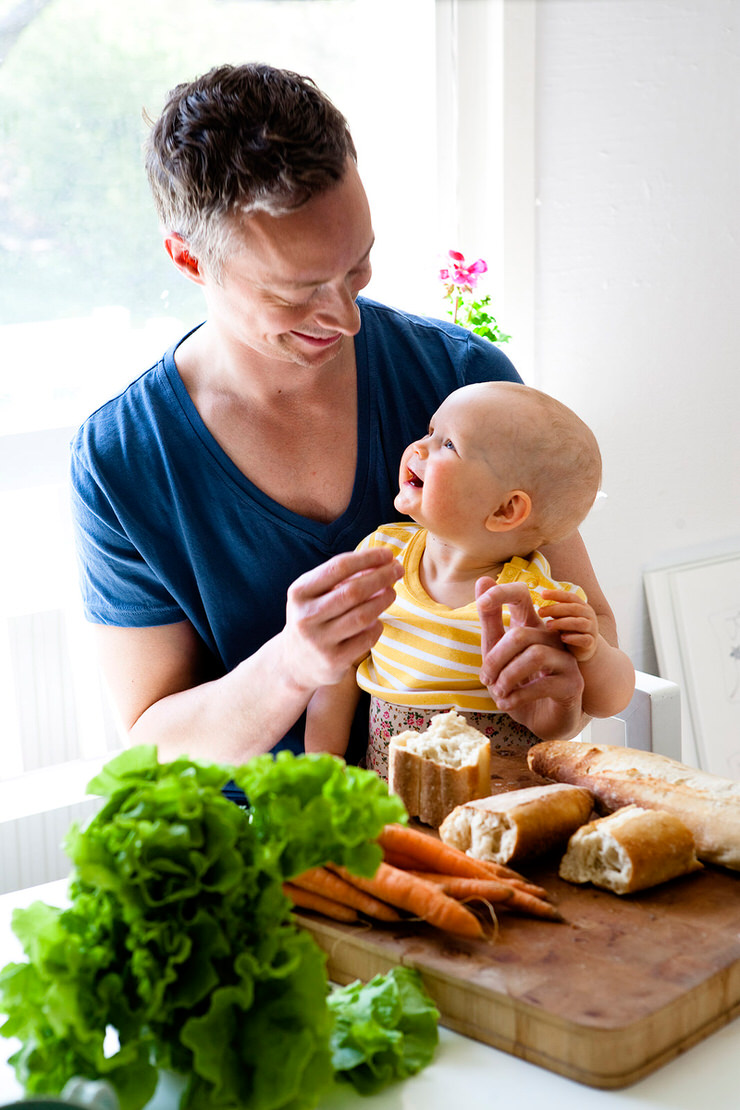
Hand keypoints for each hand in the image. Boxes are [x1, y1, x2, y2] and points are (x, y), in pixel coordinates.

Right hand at [283, 547, 401, 693]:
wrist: (296, 662)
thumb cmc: (315, 617)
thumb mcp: (318, 594)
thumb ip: (345, 577)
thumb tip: (383, 562)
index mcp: (299, 592)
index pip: (338, 567)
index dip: (367, 558)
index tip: (388, 554)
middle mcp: (306, 617)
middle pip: (353, 591)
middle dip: (381, 577)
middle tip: (398, 570)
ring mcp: (319, 641)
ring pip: (362, 616)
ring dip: (383, 600)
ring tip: (391, 592)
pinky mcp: (334, 661)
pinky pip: (366, 639)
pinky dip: (377, 626)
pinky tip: (378, 619)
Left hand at [475, 578, 584, 739]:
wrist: (542, 721)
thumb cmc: (519, 685)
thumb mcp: (497, 653)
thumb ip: (491, 620)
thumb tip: (483, 579)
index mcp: (533, 628)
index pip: (522, 596)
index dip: (503, 593)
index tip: (482, 602)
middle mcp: (552, 639)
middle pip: (520, 635)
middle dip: (495, 659)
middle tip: (485, 679)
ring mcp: (566, 660)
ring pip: (534, 656)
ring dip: (507, 678)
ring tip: (498, 693)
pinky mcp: (573, 684)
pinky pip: (542, 683)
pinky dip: (518, 695)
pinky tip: (507, 703)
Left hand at [539, 588, 599, 662]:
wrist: (583, 650)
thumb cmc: (569, 630)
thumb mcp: (561, 618)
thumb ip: (554, 611)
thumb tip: (536, 601)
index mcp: (581, 606)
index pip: (570, 597)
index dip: (557, 594)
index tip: (542, 594)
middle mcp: (588, 615)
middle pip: (573, 608)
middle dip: (556, 609)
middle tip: (540, 612)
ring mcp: (591, 629)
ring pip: (579, 623)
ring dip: (562, 623)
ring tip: (548, 625)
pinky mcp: (591, 643)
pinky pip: (584, 639)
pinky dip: (573, 638)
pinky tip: (562, 638)